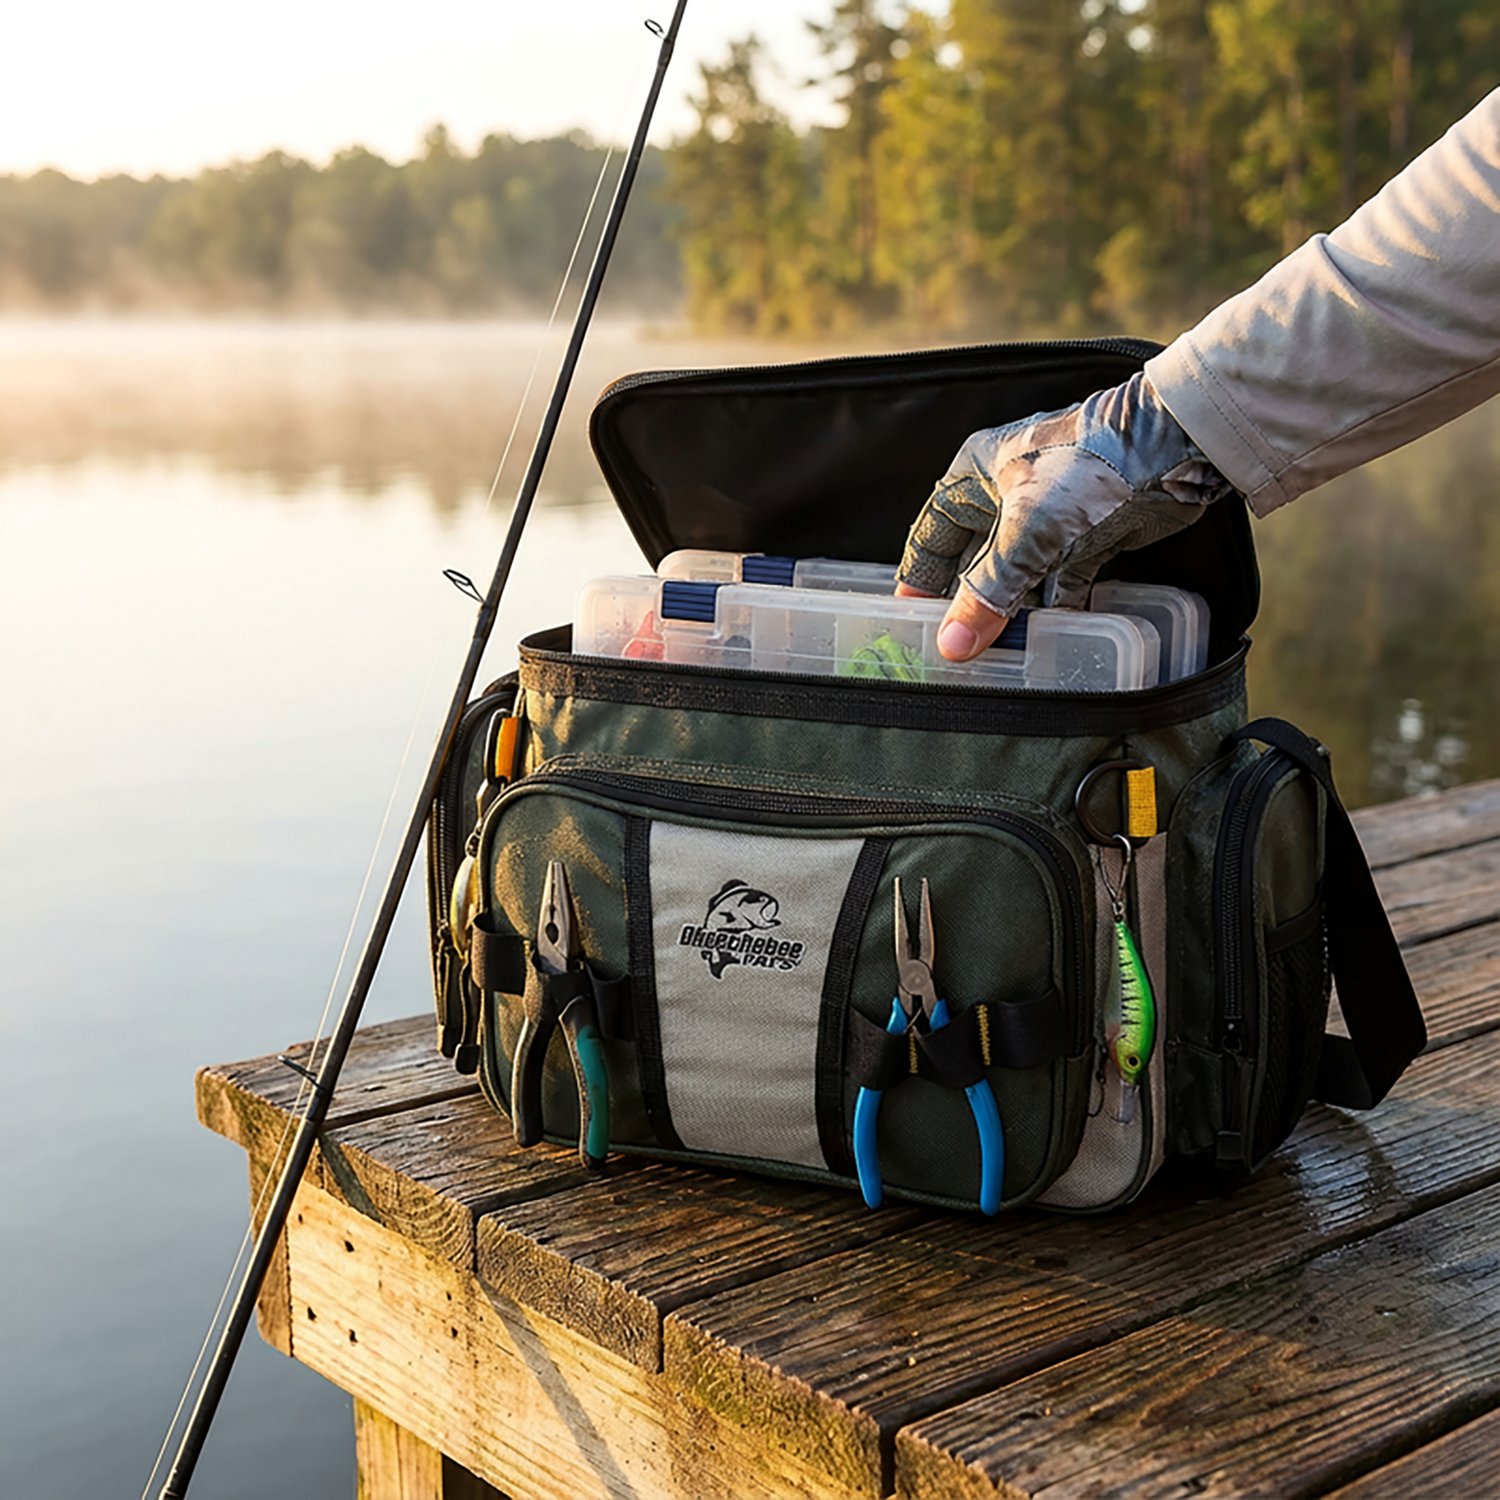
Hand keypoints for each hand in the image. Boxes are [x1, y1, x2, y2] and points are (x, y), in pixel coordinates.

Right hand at [896, 372, 1228, 660]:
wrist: (1173, 446)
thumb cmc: (1089, 467)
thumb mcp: (1025, 536)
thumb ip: (986, 593)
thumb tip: (952, 644)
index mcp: (977, 473)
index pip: (932, 532)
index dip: (920, 577)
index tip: (912, 621)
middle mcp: (1009, 492)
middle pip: (976, 558)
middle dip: (970, 602)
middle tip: (959, 647)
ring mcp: (1052, 514)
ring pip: (1020, 574)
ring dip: (1014, 611)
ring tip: (1002, 654)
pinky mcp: (1091, 533)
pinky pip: (1064, 580)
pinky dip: (1058, 608)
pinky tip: (1053, 637)